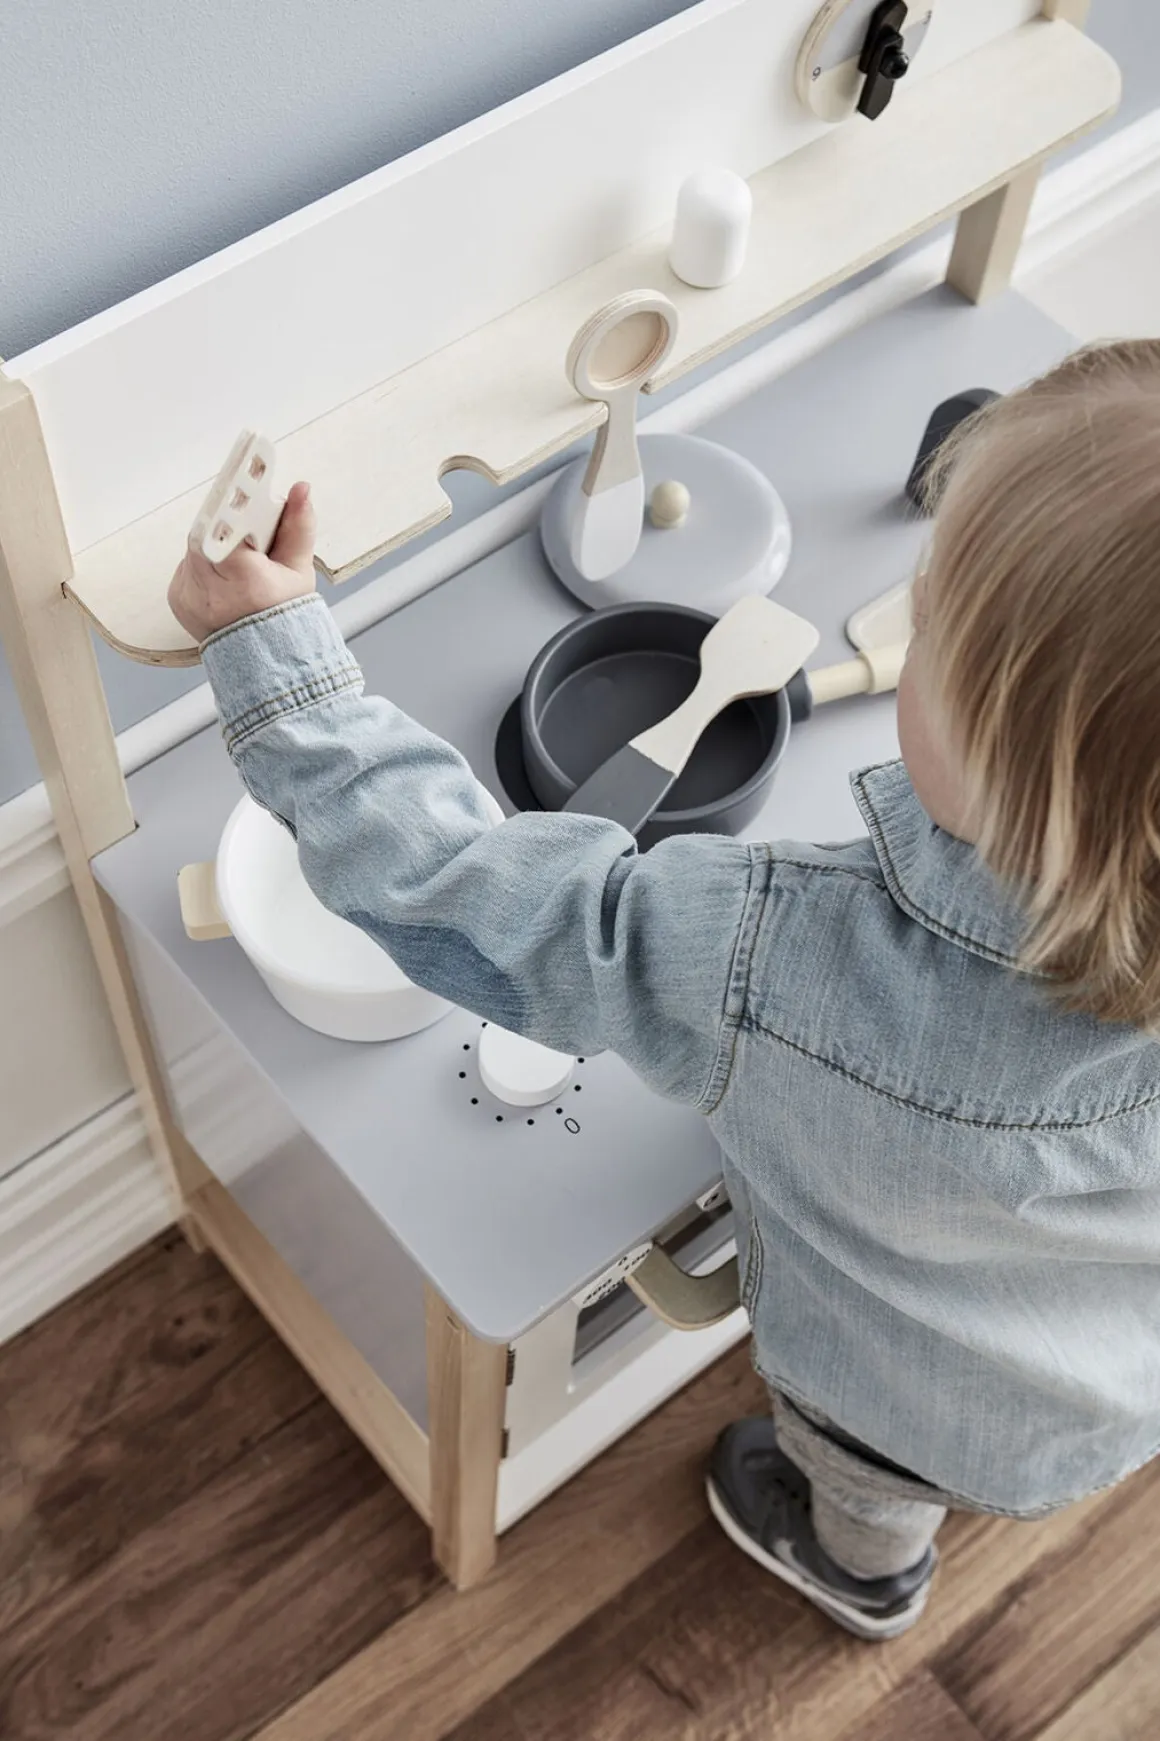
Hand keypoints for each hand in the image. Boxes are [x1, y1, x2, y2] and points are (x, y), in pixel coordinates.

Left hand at [168, 480, 316, 643]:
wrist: (263, 660)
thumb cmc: (284, 617)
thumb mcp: (299, 571)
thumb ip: (298, 525)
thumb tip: (300, 490)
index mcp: (246, 582)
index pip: (224, 529)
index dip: (230, 507)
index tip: (237, 489)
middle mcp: (211, 591)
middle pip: (209, 531)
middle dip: (228, 524)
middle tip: (246, 529)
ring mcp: (189, 595)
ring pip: (196, 544)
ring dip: (216, 542)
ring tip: (239, 561)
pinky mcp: (176, 598)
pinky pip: (187, 564)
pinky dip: (204, 563)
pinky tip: (224, 576)